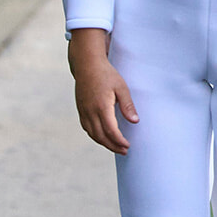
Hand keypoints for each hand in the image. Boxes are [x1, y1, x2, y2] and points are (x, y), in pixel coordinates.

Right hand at [69, 29, 137, 154]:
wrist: (87, 65)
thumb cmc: (106, 74)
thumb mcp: (121, 87)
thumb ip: (128, 105)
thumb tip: (135, 121)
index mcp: (101, 106)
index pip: (110, 130)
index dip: (119, 141)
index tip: (127, 146)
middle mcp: (90, 111)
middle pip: (100, 136)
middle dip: (113, 146)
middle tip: (124, 151)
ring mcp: (83, 111)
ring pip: (92, 133)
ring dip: (104, 143)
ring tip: (115, 147)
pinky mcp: (80, 109)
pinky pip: (86, 128)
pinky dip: (95, 136)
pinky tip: (102, 137)